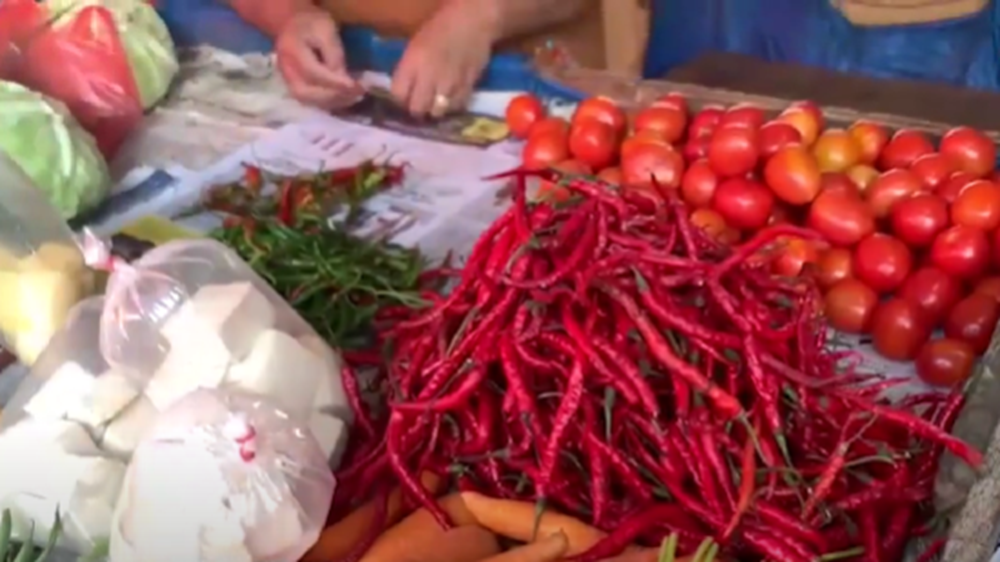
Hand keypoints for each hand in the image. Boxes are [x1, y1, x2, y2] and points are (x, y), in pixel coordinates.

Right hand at [275, 7, 362, 108]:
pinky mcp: (293, 87)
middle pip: (307, 93)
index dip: (335, 83)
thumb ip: (334, 53)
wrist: (292, 24)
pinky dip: (327, 103)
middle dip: (334, 97)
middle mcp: (286, 70)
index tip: (356, 86)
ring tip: (353, 97)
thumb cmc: (312, 24)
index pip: (313, 73)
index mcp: (292, 51)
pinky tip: (344, 99)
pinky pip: (309, 101)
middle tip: (358, 94)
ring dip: (332, 103)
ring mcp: (287, 81)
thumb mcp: (327, 30)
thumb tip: (343, 78)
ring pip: (308, 101)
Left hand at [390, 1, 493, 117]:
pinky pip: (456, 107)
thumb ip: (408, 69)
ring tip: (436, 103)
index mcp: (413, 62)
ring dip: (434, 110)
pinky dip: (452, 106)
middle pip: (417, 109)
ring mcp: (449, 84)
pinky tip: (451, 99)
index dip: (399, 100)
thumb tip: (403, 93)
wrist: (472, 22)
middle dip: (416, 109)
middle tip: (420, 104)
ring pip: (437, 112)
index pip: (398, 95)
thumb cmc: (440, 29)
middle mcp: (429, 76)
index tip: (404, 99)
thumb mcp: (415, 46)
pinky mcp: (467, 88)